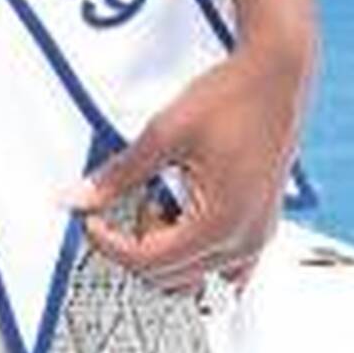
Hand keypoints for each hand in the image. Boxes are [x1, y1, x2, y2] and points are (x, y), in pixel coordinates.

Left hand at [61, 46, 308, 294]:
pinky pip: (222, 263)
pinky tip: (182, 210)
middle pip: (171, 275)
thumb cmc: (231, 99)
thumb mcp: (163, 134)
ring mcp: (257, 238)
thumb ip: (120, 174)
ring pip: (194, 273)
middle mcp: (244, 242)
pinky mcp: (259, 225)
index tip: (91, 220)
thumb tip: (80, 198)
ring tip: (159, 196)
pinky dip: (194, 247)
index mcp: (220, 225)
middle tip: (125, 198)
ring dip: (166, 246)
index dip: (110, 244)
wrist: (273, 77)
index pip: (150, 261)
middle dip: (137, 242)